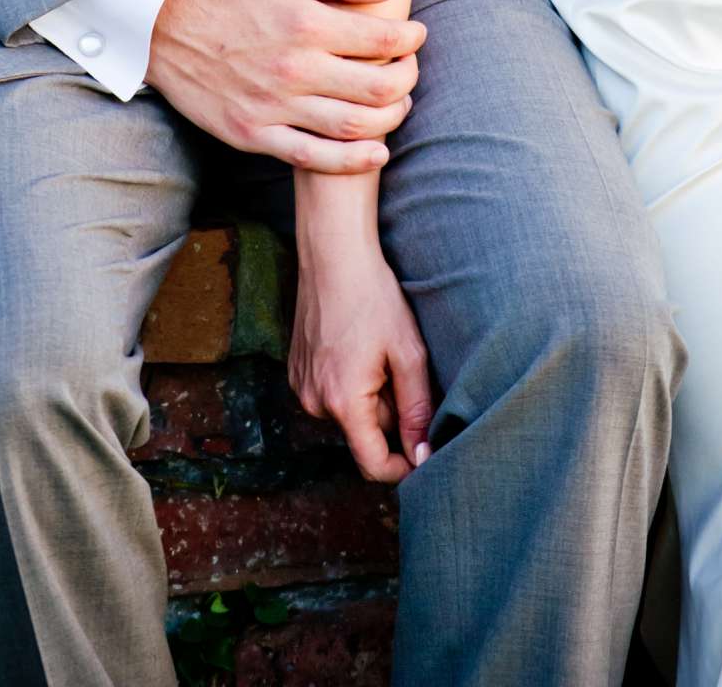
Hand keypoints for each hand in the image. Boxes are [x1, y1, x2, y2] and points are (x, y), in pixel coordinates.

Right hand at [144, 0, 423, 171]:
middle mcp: (294, 69)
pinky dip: (352, 161)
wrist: (163, 25)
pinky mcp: (255, 134)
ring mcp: (274, 107)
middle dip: (407, 78)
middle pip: (377, 87)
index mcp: (305, 23)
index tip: (416, 34)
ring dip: (390, 118)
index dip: (409, 38)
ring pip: (353, 126)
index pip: (380, 38)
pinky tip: (377, 153)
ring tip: (399, 105)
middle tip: (411, 69)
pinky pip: (313, 158)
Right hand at [290, 242, 433, 484]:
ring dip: (370, 396)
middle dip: (389, 412)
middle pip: (364, 433)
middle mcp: (314, 403)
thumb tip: (422, 457)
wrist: (333, 254)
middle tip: (401, 368)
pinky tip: (357, 346)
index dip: (403, 467)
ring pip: (349, 413)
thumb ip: (417, 409)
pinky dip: (350, 381)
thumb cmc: (374, 298)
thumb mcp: (408, 352)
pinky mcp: (296, 371)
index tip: (425, 450)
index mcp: (343, 402)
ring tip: (378, 352)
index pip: (372, 464)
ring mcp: (301, 387)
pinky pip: (332, 394)